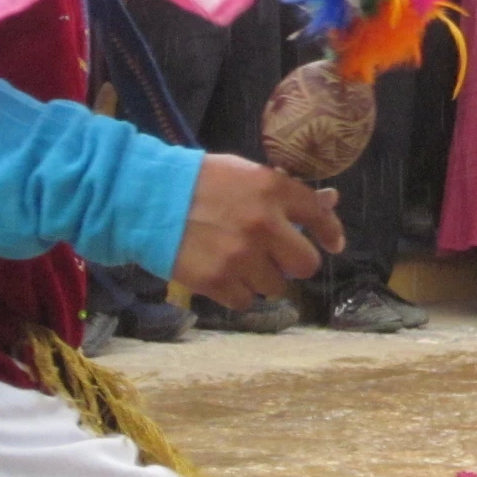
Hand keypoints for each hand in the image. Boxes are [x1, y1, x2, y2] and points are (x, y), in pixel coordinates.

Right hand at [171, 156, 343, 308]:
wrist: (144, 198)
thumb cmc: (198, 181)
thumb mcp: (247, 174)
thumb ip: (287, 192)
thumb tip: (331, 200)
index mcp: (273, 189)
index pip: (320, 215)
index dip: (330, 233)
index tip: (333, 244)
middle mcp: (264, 224)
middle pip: (306, 265)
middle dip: (295, 264)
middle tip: (279, 259)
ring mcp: (240, 256)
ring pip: (276, 287)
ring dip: (263, 279)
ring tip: (240, 263)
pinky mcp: (216, 281)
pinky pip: (246, 301)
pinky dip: (238, 293)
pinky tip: (224, 276)